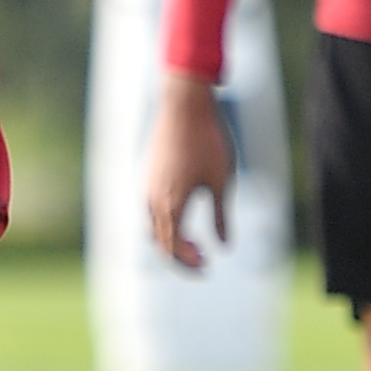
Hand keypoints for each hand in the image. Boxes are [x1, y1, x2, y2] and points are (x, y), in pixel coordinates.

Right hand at [143, 71, 239, 271]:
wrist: (184, 104)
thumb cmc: (207, 141)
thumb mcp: (221, 182)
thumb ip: (221, 217)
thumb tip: (224, 246)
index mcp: (171, 205)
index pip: (175, 248)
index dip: (190, 262)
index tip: (208, 267)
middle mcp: (152, 200)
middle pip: (160, 242)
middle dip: (180, 257)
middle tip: (203, 263)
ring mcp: (146, 186)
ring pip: (152, 226)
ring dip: (170, 240)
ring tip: (193, 243)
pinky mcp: (147, 173)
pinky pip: (150, 209)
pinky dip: (164, 222)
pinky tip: (181, 215)